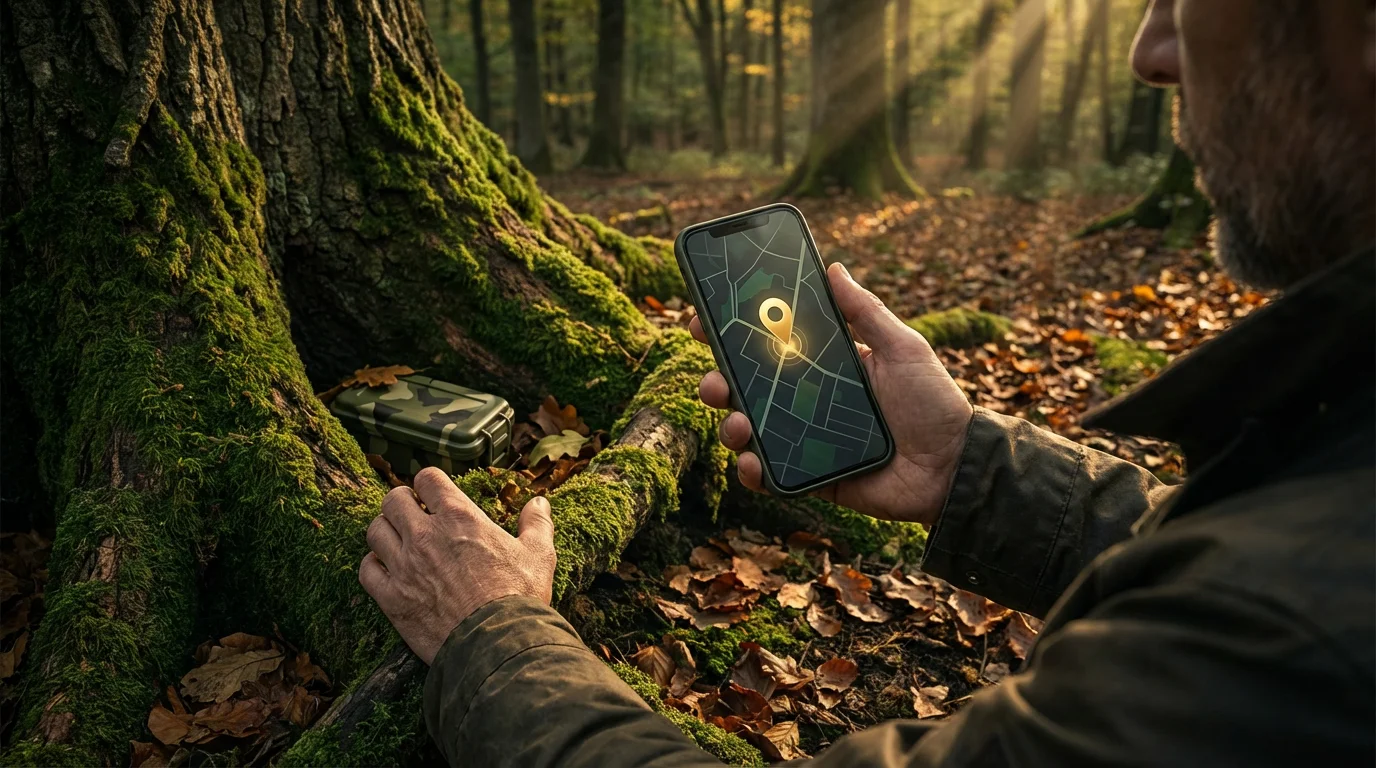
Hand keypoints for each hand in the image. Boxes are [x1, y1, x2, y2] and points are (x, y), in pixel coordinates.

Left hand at [359, 467, 556, 663]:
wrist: (497, 644)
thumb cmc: (519, 597)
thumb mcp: (538, 555)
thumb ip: (536, 524)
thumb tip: (539, 504)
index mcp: (459, 517)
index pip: (428, 478)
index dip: (429, 483)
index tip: (433, 494)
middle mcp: (425, 536)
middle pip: (392, 500)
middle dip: (402, 503)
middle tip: (413, 516)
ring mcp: (404, 566)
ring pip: (375, 530)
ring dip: (386, 532)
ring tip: (398, 541)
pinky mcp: (391, 598)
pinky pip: (366, 570)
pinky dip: (373, 567)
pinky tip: (387, 571)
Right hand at [692, 262, 972, 527]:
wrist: (955, 466)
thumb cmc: (934, 402)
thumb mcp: (902, 347)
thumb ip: (866, 311)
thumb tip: (833, 267)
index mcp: (823, 365)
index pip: (767, 346)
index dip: (731, 334)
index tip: (704, 321)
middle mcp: (805, 401)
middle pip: (745, 388)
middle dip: (718, 381)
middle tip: (715, 380)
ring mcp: (804, 441)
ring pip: (748, 431)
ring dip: (730, 426)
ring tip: (739, 423)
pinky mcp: (810, 478)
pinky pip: (769, 475)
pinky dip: (752, 471)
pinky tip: (752, 462)